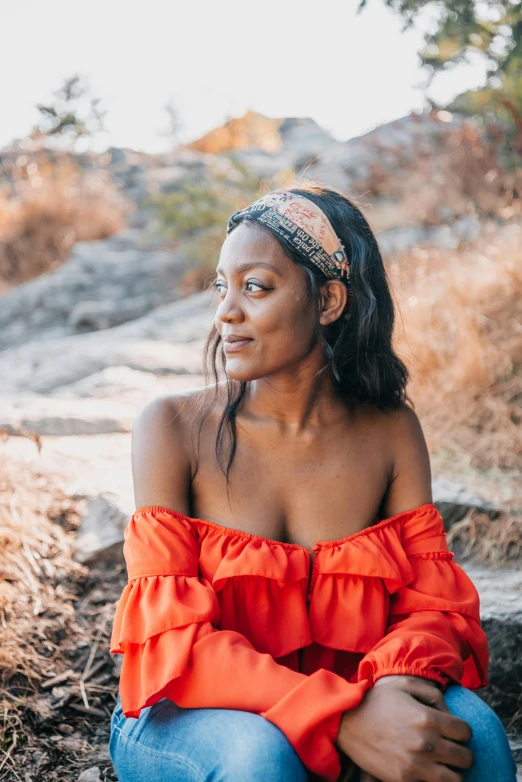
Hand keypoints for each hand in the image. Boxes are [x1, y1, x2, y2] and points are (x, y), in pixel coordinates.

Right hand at [336, 675, 472, 781]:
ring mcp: (416, 765)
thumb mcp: (404, 684)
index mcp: (428, 719)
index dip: (462, 730)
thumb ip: (433, 693)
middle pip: (465, 757)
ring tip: (444, 763)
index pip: (466, 732)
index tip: (454, 730)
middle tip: (451, 747)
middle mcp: (426, 744)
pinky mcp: (405, 780)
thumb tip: (449, 711)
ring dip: (454, 770)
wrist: (348, 723)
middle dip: (461, 751)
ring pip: (456, 779)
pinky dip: (437, 780)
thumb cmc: (377, 701)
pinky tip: (430, 771)